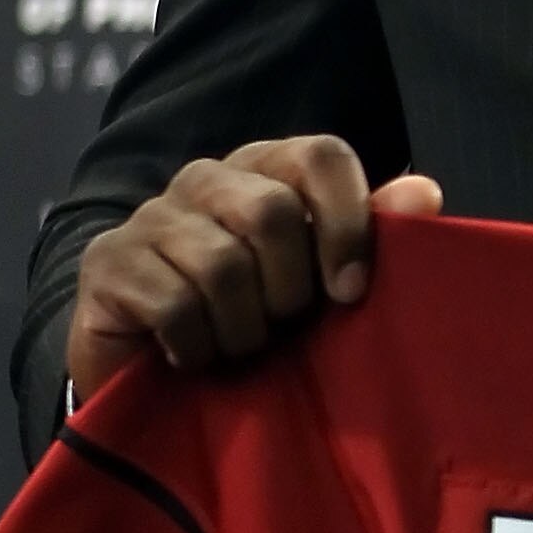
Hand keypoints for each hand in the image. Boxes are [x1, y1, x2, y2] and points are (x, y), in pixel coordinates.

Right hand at [66, 138, 441, 406]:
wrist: (162, 378)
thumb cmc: (259, 320)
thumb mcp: (324, 283)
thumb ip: (373, 235)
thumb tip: (423, 192)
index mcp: (268, 169)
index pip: (320, 154)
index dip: (347, 221)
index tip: (350, 291)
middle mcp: (207, 178)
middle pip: (274, 212)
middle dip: (289, 291)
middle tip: (282, 326)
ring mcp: (152, 216)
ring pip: (224, 265)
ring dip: (243, 329)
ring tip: (237, 345)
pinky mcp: (109, 263)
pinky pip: (175, 306)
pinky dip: (197, 347)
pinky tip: (193, 356)